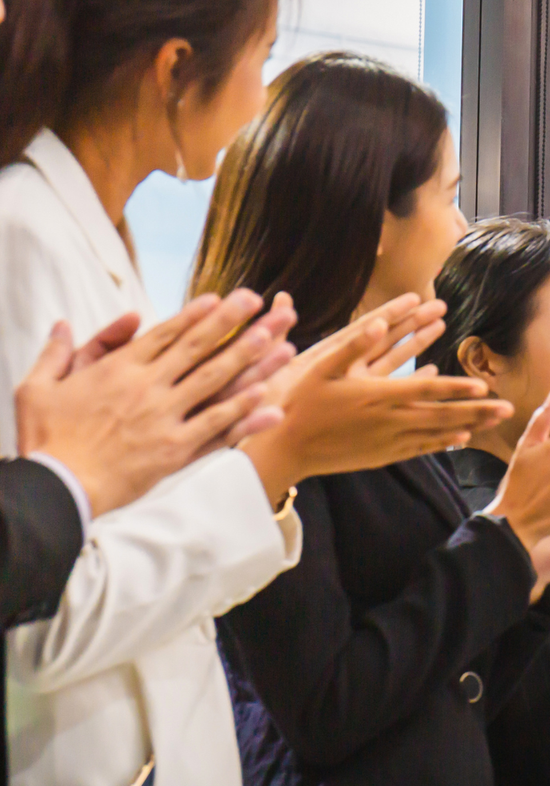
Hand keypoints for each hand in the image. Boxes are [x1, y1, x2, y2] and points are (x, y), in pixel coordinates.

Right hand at [16, 290, 298, 515]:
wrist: (58, 486)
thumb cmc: (45, 437)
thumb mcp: (37, 386)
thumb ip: (58, 353)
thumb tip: (64, 323)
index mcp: (118, 370)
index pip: (165, 334)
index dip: (196, 315)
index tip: (221, 299)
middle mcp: (148, 389)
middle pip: (198, 349)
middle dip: (231, 323)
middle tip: (257, 301)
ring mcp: (166, 419)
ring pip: (215, 383)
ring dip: (249, 360)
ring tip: (277, 340)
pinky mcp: (176, 450)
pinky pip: (217, 428)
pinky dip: (243, 412)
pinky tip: (268, 399)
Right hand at [240, 306, 514, 503]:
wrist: (282, 448)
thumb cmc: (296, 401)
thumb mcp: (319, 366)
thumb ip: (351, 344)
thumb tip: (376, 323)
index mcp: (377, 396)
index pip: (426, 391)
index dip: (456, 388)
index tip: (483, 387)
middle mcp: (388, 421)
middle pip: (442, 415)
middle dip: (478, 411)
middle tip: (509, 409)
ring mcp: (386, 441)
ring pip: (436, 433)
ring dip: (468, 426)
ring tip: (494, 423)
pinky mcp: (381, 455)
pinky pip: (419, 448)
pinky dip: (442, 442)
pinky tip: (459, 439)